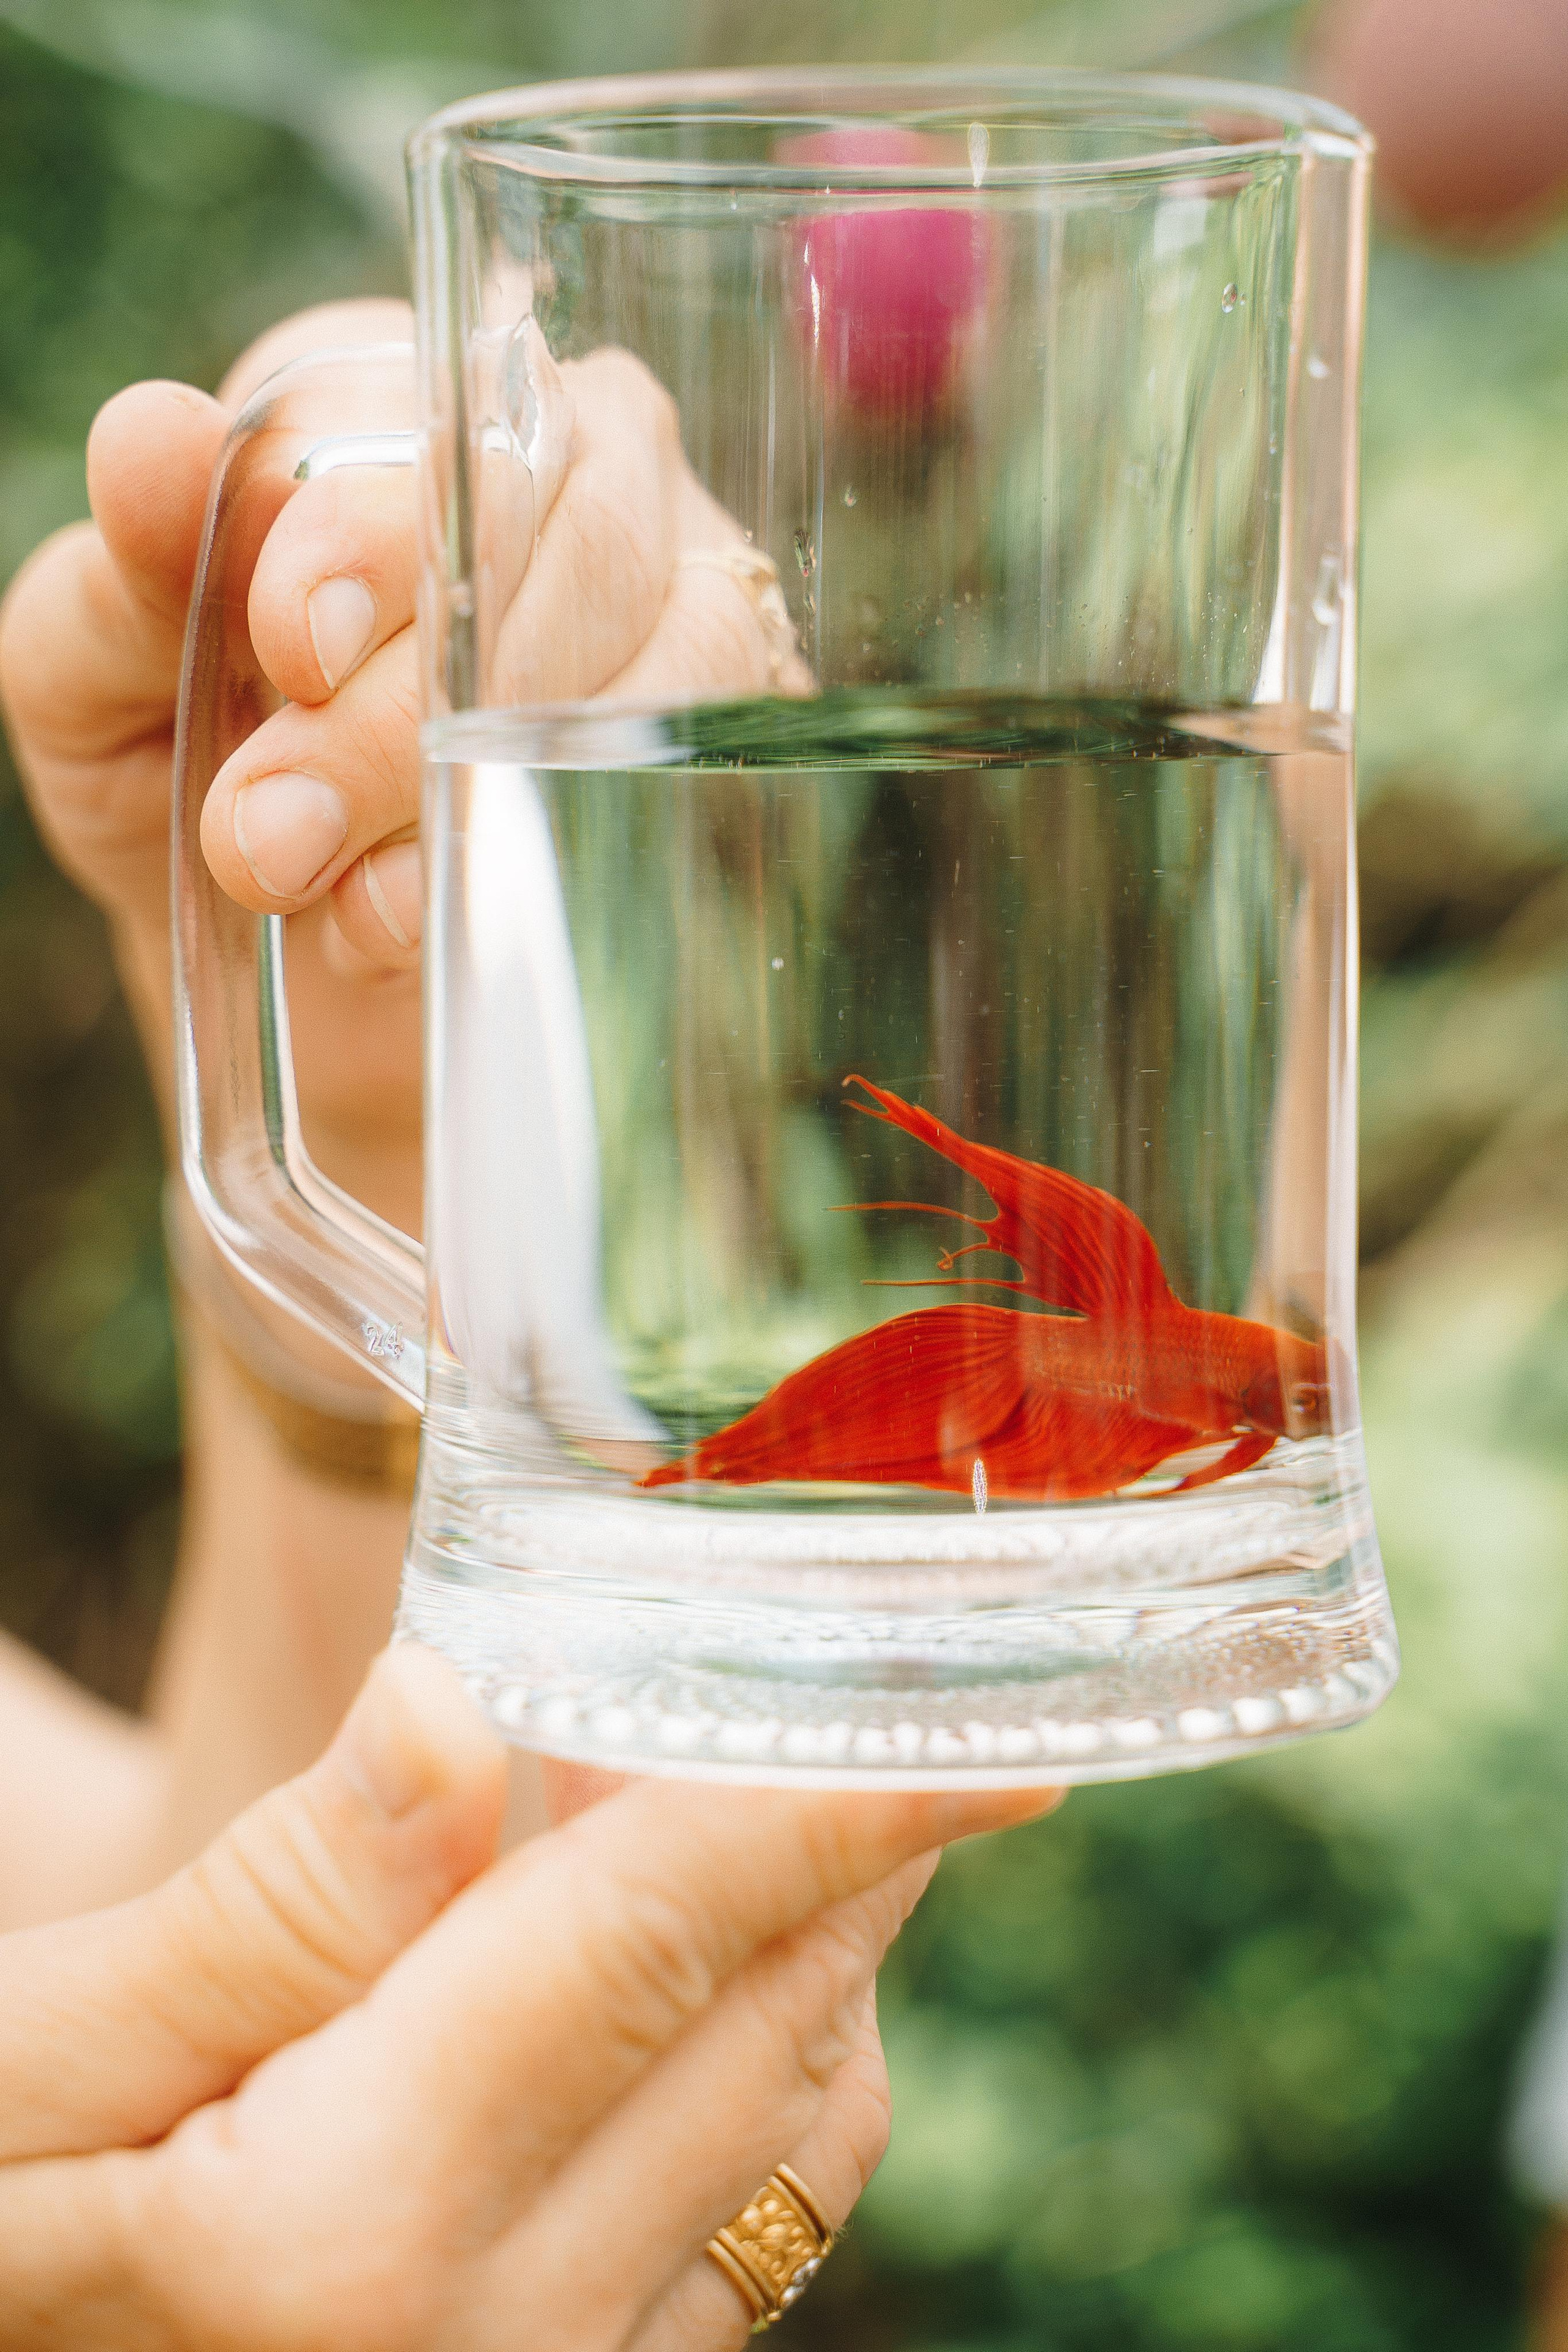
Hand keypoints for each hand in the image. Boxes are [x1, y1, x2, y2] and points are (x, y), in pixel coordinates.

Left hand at [0, 298, 804, 1234]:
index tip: (291, 651)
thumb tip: (152, 440)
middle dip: (411, 707)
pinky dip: (580, 843)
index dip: (371, 532)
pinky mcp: (733, 723)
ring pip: (675, 641)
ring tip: (348, 905)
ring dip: (499, 785)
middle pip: (565, 528)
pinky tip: (436, 917)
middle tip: (274, 836)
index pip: (427, 412)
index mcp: (385, 403)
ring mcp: (679, 586)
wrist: (273, 960)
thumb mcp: (97, 680)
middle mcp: (562, 458)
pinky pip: (715, 752)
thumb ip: (120, 573)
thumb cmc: (184, 773)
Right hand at [0, 1642, 1058, 2349]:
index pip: (660, 1945)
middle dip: (843, 1851)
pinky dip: (761, 2078)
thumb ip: (261, 1911)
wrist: (2, 2332)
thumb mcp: (22, 2061)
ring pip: (791, 2141)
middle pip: (764, 2030)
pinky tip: (681, 1980)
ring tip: (761, 1807)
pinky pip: (744, 2237)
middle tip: (863, 1695)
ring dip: (812, 1957)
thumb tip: (461, 1718)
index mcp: (356, 2229)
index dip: (840, 1815)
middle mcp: (498, 2344)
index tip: (1005, 1736)